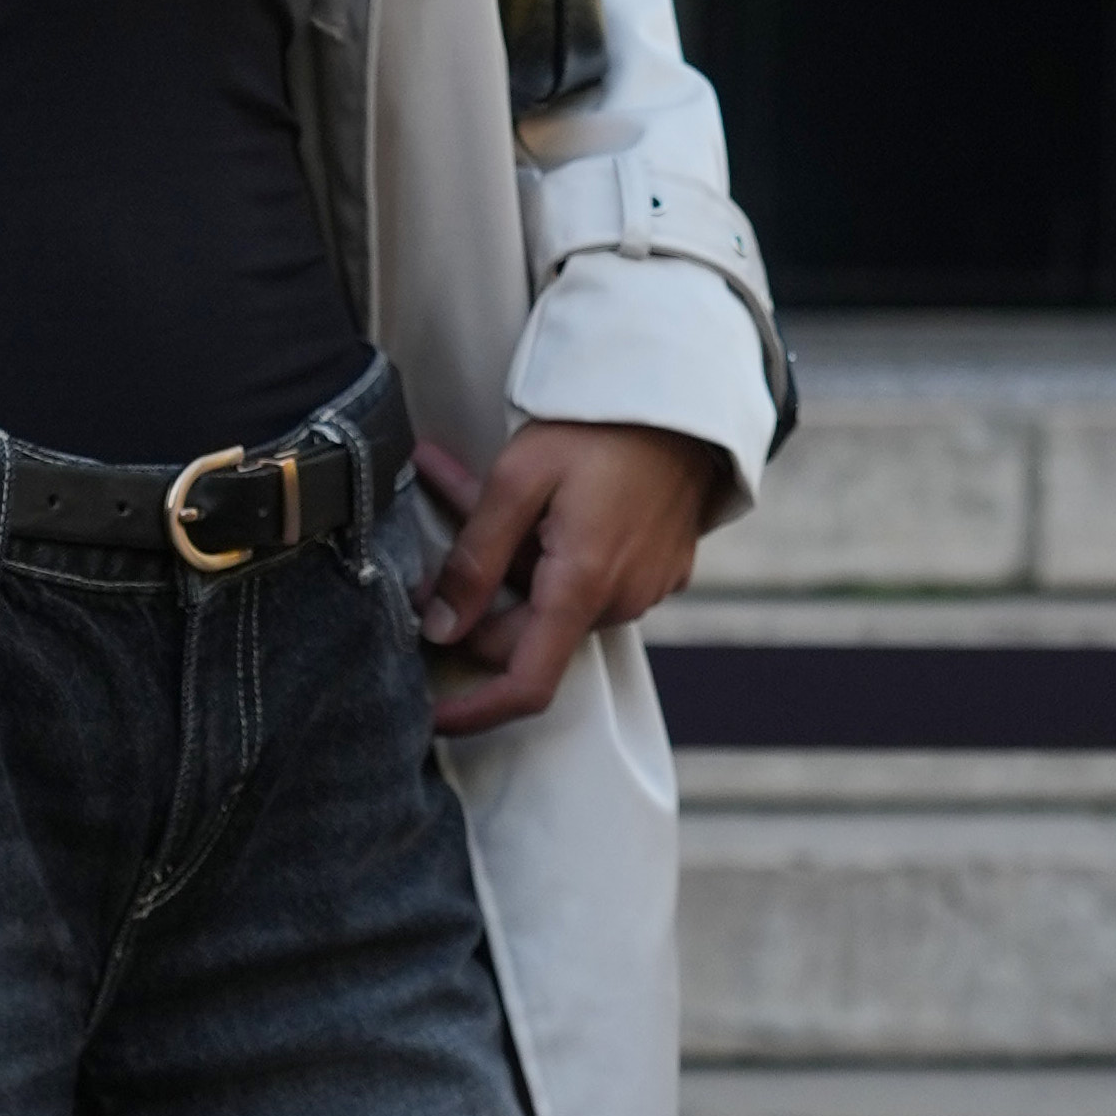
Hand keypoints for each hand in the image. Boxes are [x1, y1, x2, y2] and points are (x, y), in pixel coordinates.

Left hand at [411, 414, 716, 733]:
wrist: (683, 399)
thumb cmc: (600, 427)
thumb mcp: (517, 479)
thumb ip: (474, 559)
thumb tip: (441, 627)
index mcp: (584, 587)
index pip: (526, 684)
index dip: (474, 711)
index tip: (432, 716)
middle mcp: (621, 600)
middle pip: (527, 638)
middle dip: (476, 605)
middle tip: (432, 543)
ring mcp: (644, 587)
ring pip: (553, 604)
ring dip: (510, 569)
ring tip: (471, 492)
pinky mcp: (657, 569)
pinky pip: (587, 582)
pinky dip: (547, 556)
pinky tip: (530, 506)